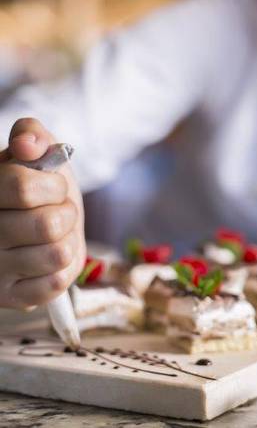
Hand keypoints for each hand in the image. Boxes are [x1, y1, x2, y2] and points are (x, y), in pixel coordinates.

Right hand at [0, 118, 85, 308]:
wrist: (43, 217)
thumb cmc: (38, 185)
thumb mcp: (34, 152)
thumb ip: (31, 135)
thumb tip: (28, 145)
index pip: (23, 187)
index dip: (52, 184)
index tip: (53, 186)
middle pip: (47, 224)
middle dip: (66, 212)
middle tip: (56, 210)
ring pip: (57, 254)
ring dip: (67, 239)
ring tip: (53, 233)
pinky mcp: (12, 298)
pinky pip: (56, 283)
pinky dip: (65, 267)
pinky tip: (49, 257)